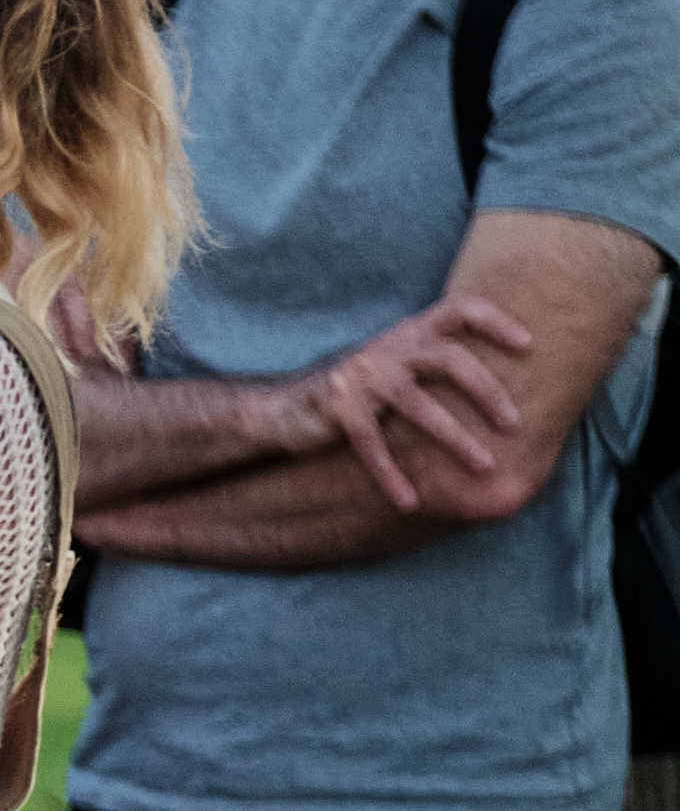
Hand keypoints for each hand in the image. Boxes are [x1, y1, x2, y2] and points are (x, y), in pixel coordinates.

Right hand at [275, 294, 535, 511]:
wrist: (282, 409)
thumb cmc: (357, 392)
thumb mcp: (398, 366)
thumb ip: (435, 363)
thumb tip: (504, 383)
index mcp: (409, 332)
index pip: (459, 308)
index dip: (496, 321)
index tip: (528, 344)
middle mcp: (388, 347)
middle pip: (450, 357)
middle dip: (487, 391)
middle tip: (514, 424)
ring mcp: (362, 376)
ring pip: (419, 405)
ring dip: (456, 438)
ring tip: (484, 465)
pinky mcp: (340, 409)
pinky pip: (373, 444)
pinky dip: (392, 475)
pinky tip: (409, 501)